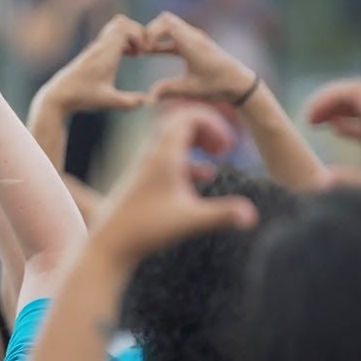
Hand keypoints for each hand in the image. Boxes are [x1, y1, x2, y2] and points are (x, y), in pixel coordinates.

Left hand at [37, 14, 147, 113]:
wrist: (58, 96)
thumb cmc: (82, 98)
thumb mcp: (108, 102)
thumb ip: (129, 102)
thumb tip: (148, 100)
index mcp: (105, 54)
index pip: (125, 28)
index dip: (140, 36)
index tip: (144, 53)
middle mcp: (100, 47)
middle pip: (122, 22)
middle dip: (138, 32)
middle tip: (144, 50)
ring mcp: (96, 48)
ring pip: (115, 26)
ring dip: (130, 35)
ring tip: (137, 53)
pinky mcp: (93, 52)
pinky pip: (111, 36)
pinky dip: (123, 41)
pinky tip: (128, 56)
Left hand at [91, 104, 257, 267]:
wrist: (107, 244)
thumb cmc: (145, 230)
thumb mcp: (188, 221)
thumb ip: (222, 215)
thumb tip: (253, 216)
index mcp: (164, 155)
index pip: (188, 116)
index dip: (213, 124)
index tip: (228, 147)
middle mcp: (154, 155)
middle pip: (182, 121)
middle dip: (208, 128)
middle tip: (226, 148)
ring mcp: (148, 167)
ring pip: (175, 138)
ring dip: (199, 141)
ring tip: (219, 155)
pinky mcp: (145, 181)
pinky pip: (170, 157)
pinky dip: (191, 160)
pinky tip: (205, 176)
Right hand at [145, 12, 254, 103]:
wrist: (240, 84)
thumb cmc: (218, 86)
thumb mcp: (191, 90)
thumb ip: (168, 91)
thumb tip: (147, 98)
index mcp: (192, 44)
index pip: (166, 24)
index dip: (151, 34)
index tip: (144, 51)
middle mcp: (194, 36)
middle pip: (166, 20)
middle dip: (150, 31)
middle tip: (141, 49)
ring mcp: (195, 38)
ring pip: (170, 25)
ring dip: (156, 35)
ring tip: (143, 52)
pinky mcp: (196, 44)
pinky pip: (175, 36)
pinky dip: (162, 41)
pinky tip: (151, 53)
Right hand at [307, 78, 360, 223]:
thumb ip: (351, 185)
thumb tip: (319, 180)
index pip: (358, 91)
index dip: (330, 97)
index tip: (309, 118)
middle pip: (360, 96)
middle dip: (331, 102)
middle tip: (308, 120)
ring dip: (340, 112)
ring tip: (315, 122)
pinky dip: (351, 125)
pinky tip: (336, 131)